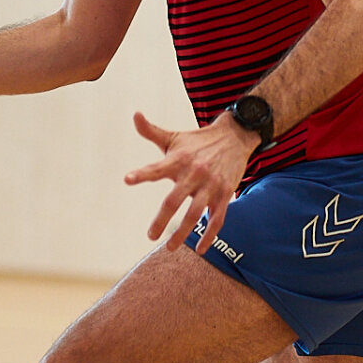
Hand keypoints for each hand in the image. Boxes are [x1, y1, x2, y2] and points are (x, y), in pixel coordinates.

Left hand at [124, 111, 260, 255]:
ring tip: (170, 247)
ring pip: (195, 214)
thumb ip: (151, 131)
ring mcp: (210, 184)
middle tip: (151, 235)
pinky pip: (217, 219)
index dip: (142, 173)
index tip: (127, 179)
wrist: (235, 136)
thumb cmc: (197, 141)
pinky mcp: (225, 193)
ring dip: (182, 232)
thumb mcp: (174, 136)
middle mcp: (193, 172)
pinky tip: (199, 249)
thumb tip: (135, 114)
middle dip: (162, 219)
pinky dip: (209, 235)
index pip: (156, 167)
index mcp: (178, 159)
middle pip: (174, 200)